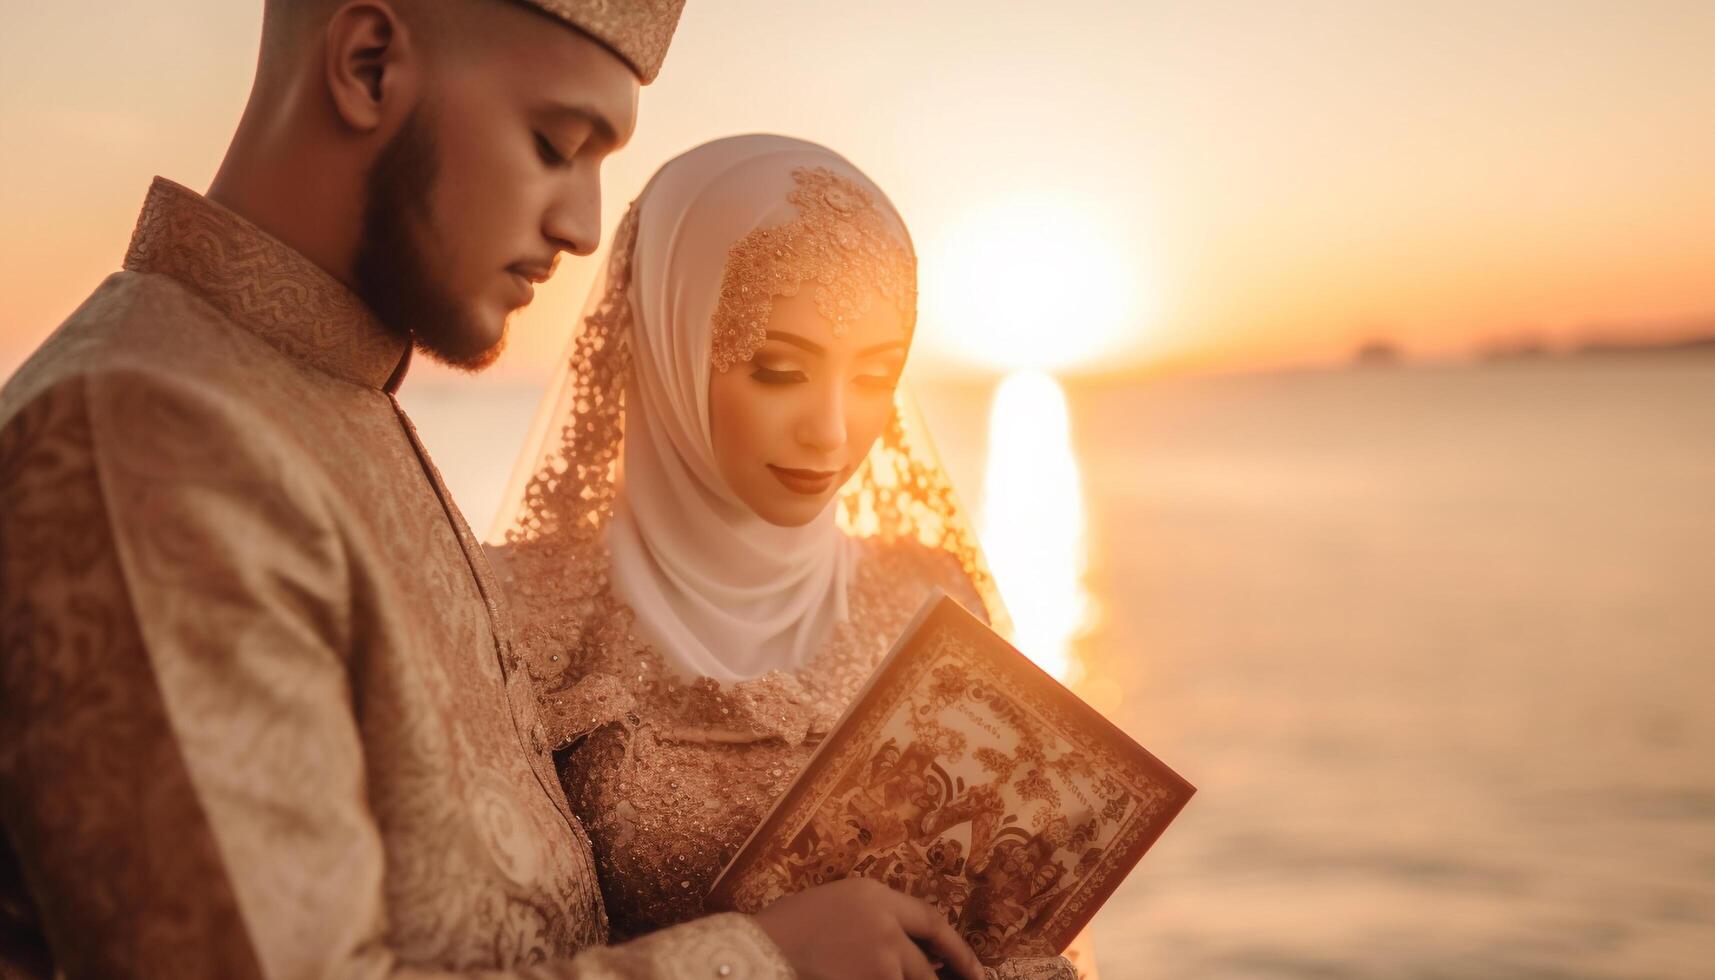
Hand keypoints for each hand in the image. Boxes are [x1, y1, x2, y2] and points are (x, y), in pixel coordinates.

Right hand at [751, 877, 981, 979]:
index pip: (931, 922)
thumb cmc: (779, 932)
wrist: (753, 953)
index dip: (958, 951)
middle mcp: (887, 924)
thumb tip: (901, 949)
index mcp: (874, 896)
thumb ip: (869, 921)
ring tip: (871, 976)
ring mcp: (883, 960)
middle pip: (926, 965)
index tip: (975, 972)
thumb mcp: (829, 907)